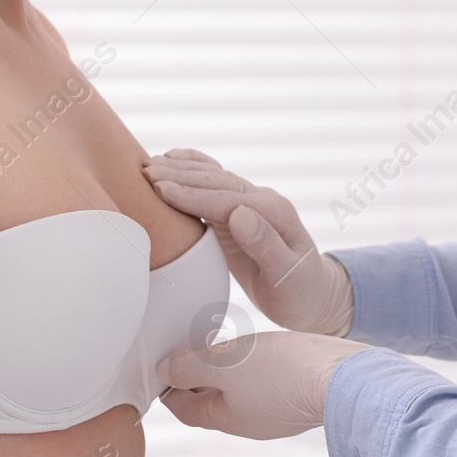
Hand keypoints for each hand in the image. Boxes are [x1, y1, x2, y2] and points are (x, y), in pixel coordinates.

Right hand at [142, 149, 353, 334]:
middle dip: (179, 176)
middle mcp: (262, 201)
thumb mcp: (288, 277)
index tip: (161, 189)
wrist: (311, 297)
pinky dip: (193, 169)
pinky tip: (173, 158)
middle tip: (144, 173)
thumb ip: (266, 246)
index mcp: (274, 213)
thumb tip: (239, 215)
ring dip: (181, 170)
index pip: (226, 200)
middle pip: (215, 183)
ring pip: (212, 179)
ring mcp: (250, 203)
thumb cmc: (299, 294)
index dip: (193, 195)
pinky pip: (213, 186)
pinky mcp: (239, 212)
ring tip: (147, 165)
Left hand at [156, 331, 370, 439]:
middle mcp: (251, 423)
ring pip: (240, 392)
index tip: (162, 367)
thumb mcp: (225, 364)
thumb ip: (191, 366)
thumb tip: (163, 370)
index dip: (169, 388)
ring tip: (224, 344)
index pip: (185, 409)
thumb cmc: (283, 373)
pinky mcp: (299, 397)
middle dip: (198, 377)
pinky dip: (255, 369)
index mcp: (227, 420)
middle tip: (191, 348)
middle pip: (212, 401)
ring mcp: (277, 412)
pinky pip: (266, 384)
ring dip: (228, 370)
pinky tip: (262, 350)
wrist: (345, 378)